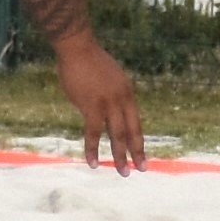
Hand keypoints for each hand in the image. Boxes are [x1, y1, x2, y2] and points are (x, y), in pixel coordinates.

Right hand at [56, 33, 144, 171]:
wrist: (77, 48)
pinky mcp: (91, 106)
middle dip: (137, 152)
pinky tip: (93, 162)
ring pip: (117, 135)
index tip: (142, 154)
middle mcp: (122, 99)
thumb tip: (109, 112)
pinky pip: (93, 133)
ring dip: (120, 155)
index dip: (139, 139)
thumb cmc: (89, 62)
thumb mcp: (110, 79)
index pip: (136, 121)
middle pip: (132, 130)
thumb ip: (112, 97)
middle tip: (141, 169)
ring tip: (123, 172)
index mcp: (128, 93)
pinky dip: (93, 149)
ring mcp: (108, 103)